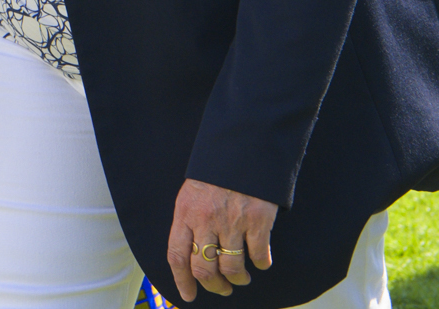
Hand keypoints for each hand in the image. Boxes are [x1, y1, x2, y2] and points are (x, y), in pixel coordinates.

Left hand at [168, 178, 277, 299]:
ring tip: (241, 278)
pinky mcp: (257, 220)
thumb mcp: (191, 193)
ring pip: (232, 268)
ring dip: (237, 279)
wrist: (243, 145)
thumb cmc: (215, 173)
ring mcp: (232, 222)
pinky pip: (258, 255)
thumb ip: (189, 222)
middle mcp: (206, 220)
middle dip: (213, 286)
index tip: (188, 295)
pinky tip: (261, 262)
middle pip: (204, 268)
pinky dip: (261, 263)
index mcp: (185, 213)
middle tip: (221, 289)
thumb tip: (190, 256)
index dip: (181, 280)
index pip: (177, 255)